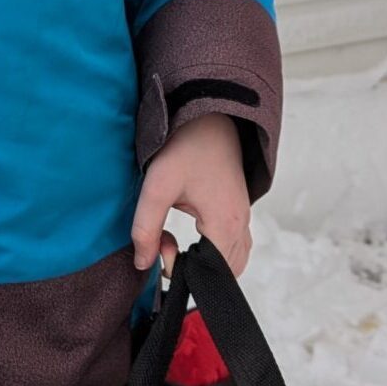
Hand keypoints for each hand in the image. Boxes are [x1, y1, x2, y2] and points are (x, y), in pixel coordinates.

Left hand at [131, 109, 251, 281]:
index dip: (181, 271)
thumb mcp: (156, 187)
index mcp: (224, 223)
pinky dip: (214, 250)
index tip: (159, 247)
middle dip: (192, 269)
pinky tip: (188, 234)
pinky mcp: (239, 209)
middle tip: (163, 244)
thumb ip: (146, 229)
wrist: (208, 111)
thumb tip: (142, 264)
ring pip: (232, 260)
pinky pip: (234, 245)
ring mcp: (244, 217)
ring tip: (171, 238)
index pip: (211, 274)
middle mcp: (241, 224)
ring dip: (203, 261)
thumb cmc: (185, 146)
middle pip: (224, 272)